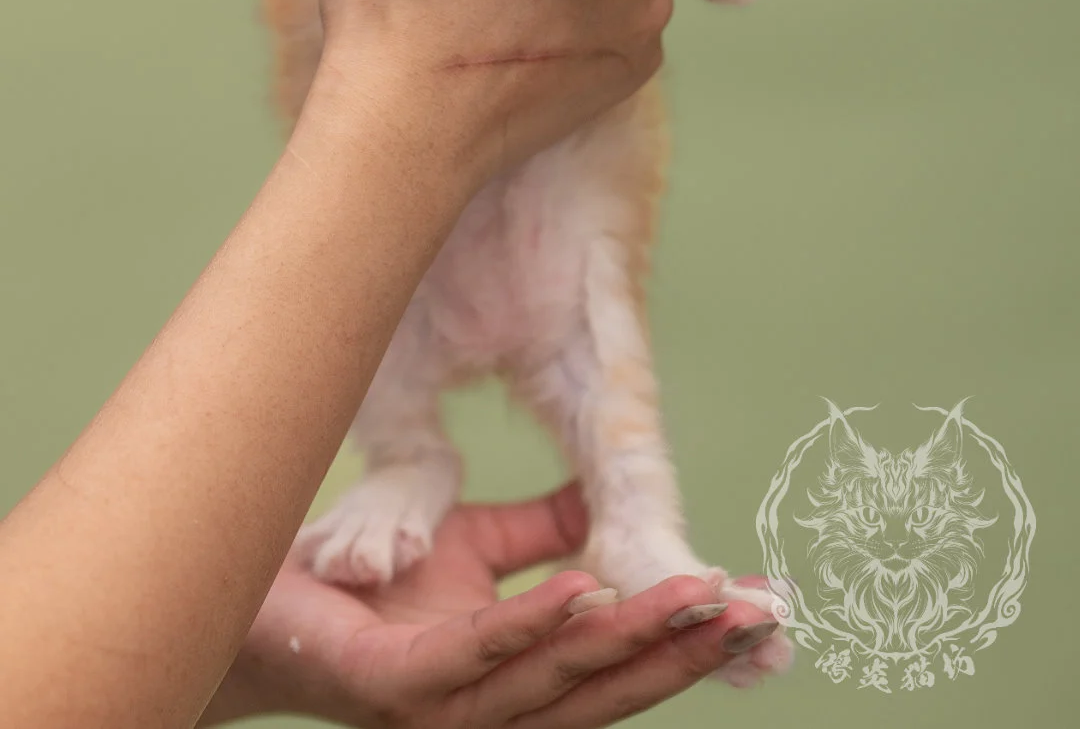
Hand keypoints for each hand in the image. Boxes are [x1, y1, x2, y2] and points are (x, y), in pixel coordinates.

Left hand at [198, 484, 763, 727]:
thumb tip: (609, 505)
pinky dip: (532, 628)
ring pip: (555, 682)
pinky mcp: (396, 688)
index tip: (757, 606)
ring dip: (630, 643)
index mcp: (519, 686)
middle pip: (606, 690)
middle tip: (755, 612)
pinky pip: (474, 659)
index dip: (688, 642)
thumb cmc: (370, 583)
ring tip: (695, 598)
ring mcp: (444, 710)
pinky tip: (583, 593)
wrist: (262, 603)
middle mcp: (492, 713)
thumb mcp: (478, 551)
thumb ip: (542, 538)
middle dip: (684, 653)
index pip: (619, 667)